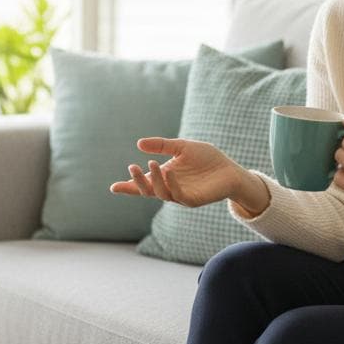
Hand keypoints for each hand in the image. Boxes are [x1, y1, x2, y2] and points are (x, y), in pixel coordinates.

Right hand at [110, 137, 270, 216]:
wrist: (230, 170)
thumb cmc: (207, 159)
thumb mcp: (182, 146)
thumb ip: (162, 145)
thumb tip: (139, 144)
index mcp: (165, 177)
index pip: (143, 184)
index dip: (128, 186)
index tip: (113, 188)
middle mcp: (169, 188)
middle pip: (147, 190)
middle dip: (137, 182)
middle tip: (132, 167)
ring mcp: (180, 195)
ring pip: (160, 193)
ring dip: (154, 180)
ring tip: (151, 164)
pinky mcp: (193, 200)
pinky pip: (178, 195)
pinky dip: (171, 184)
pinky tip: (169, 171)